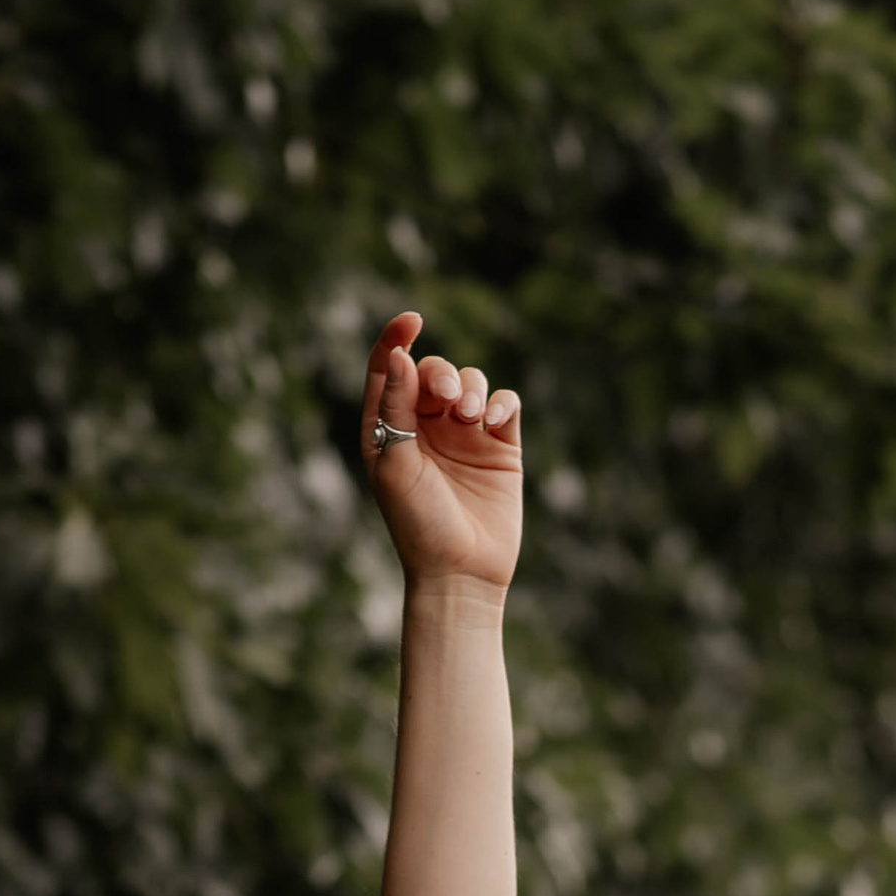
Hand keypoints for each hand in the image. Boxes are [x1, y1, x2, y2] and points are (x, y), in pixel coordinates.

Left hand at [361, 309, 522, 591]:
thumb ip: (395, 408)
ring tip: (472, 416)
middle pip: (435, 372)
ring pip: (473, 382)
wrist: (460, 573)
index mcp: (390, 430)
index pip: (389, 369)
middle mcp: (426, 428)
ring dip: (474, 388)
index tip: (412, 322)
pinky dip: (503, 403)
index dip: (397, 339)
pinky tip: (496, 422)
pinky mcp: (501, 448)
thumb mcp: (395, 463)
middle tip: (451, 400)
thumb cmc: (418, 525)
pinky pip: (506, 404)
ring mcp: (466, 436)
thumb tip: (402, 355)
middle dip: (443, 375)